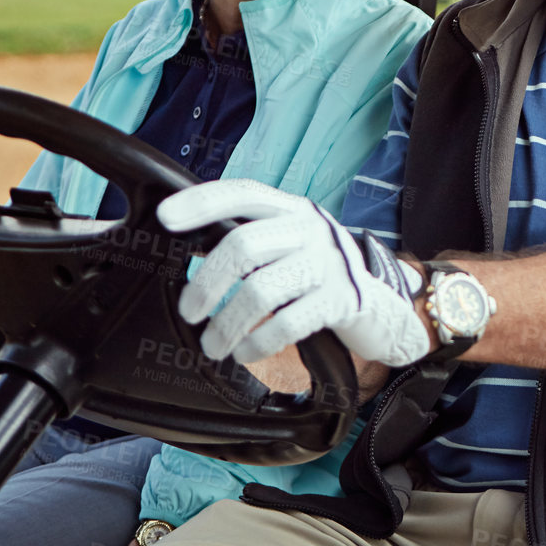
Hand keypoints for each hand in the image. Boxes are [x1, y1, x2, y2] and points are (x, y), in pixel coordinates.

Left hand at [156, 180, 430, 367]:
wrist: (380, 308)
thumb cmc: (317, 276)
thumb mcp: (291, 245)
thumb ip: (253, 240)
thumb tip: (188, 246)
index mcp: (294, 209)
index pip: (245, 193)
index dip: (203, 203)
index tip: (165, 218)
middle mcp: (313, 228)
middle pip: (243, 244)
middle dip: (206, 282)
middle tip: (189, 311)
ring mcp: (330, 263)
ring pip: (260, 290)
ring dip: (226, 324)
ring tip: (212, 345)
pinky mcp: (342, 300)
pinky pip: (287, 323)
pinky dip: (257, 343)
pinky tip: (245, 352)